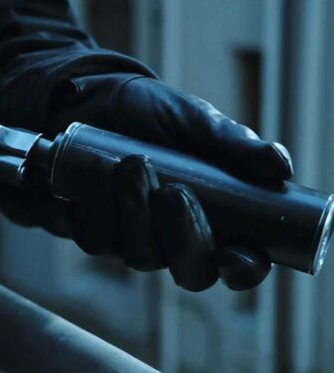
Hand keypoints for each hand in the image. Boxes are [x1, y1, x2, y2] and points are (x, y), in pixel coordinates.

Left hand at [52, 74, 292, 290]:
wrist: (95, 100)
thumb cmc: (154, 115)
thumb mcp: (196, 122)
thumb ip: (235, 145)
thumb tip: (280, 165)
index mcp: (216, 221)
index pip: (239, 265)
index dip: (242, 270)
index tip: (236, 254)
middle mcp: (175, 242)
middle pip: (190, 272)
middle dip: (183, 236)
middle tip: (174, 192)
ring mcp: (132, 242)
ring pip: (138, 256)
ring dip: (135, 211)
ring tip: (132, 163)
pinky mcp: (92, 233)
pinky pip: (94, 238)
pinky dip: (96, 205)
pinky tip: (95, 172)